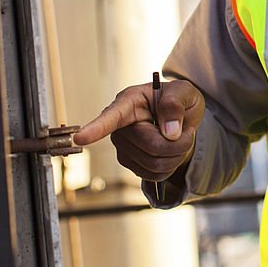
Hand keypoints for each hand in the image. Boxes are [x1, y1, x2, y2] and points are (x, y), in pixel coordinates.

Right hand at [73, 79, 204, 182]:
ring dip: (177, 155)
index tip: (80, 138)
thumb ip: (175, 104)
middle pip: (151, 146)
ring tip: (179, 139)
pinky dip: (171, 166)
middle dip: (178, 143)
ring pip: (155, 164)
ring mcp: (124, 147)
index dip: (96, 128)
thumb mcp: (184, 91)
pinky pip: (154, 175)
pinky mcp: (131, 163)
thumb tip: (169, 132)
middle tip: (187, 131)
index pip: (111, 117)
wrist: (182, 119)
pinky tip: (170, 152)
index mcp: (130, 102)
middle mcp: (121, 126)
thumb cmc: (179, 100)